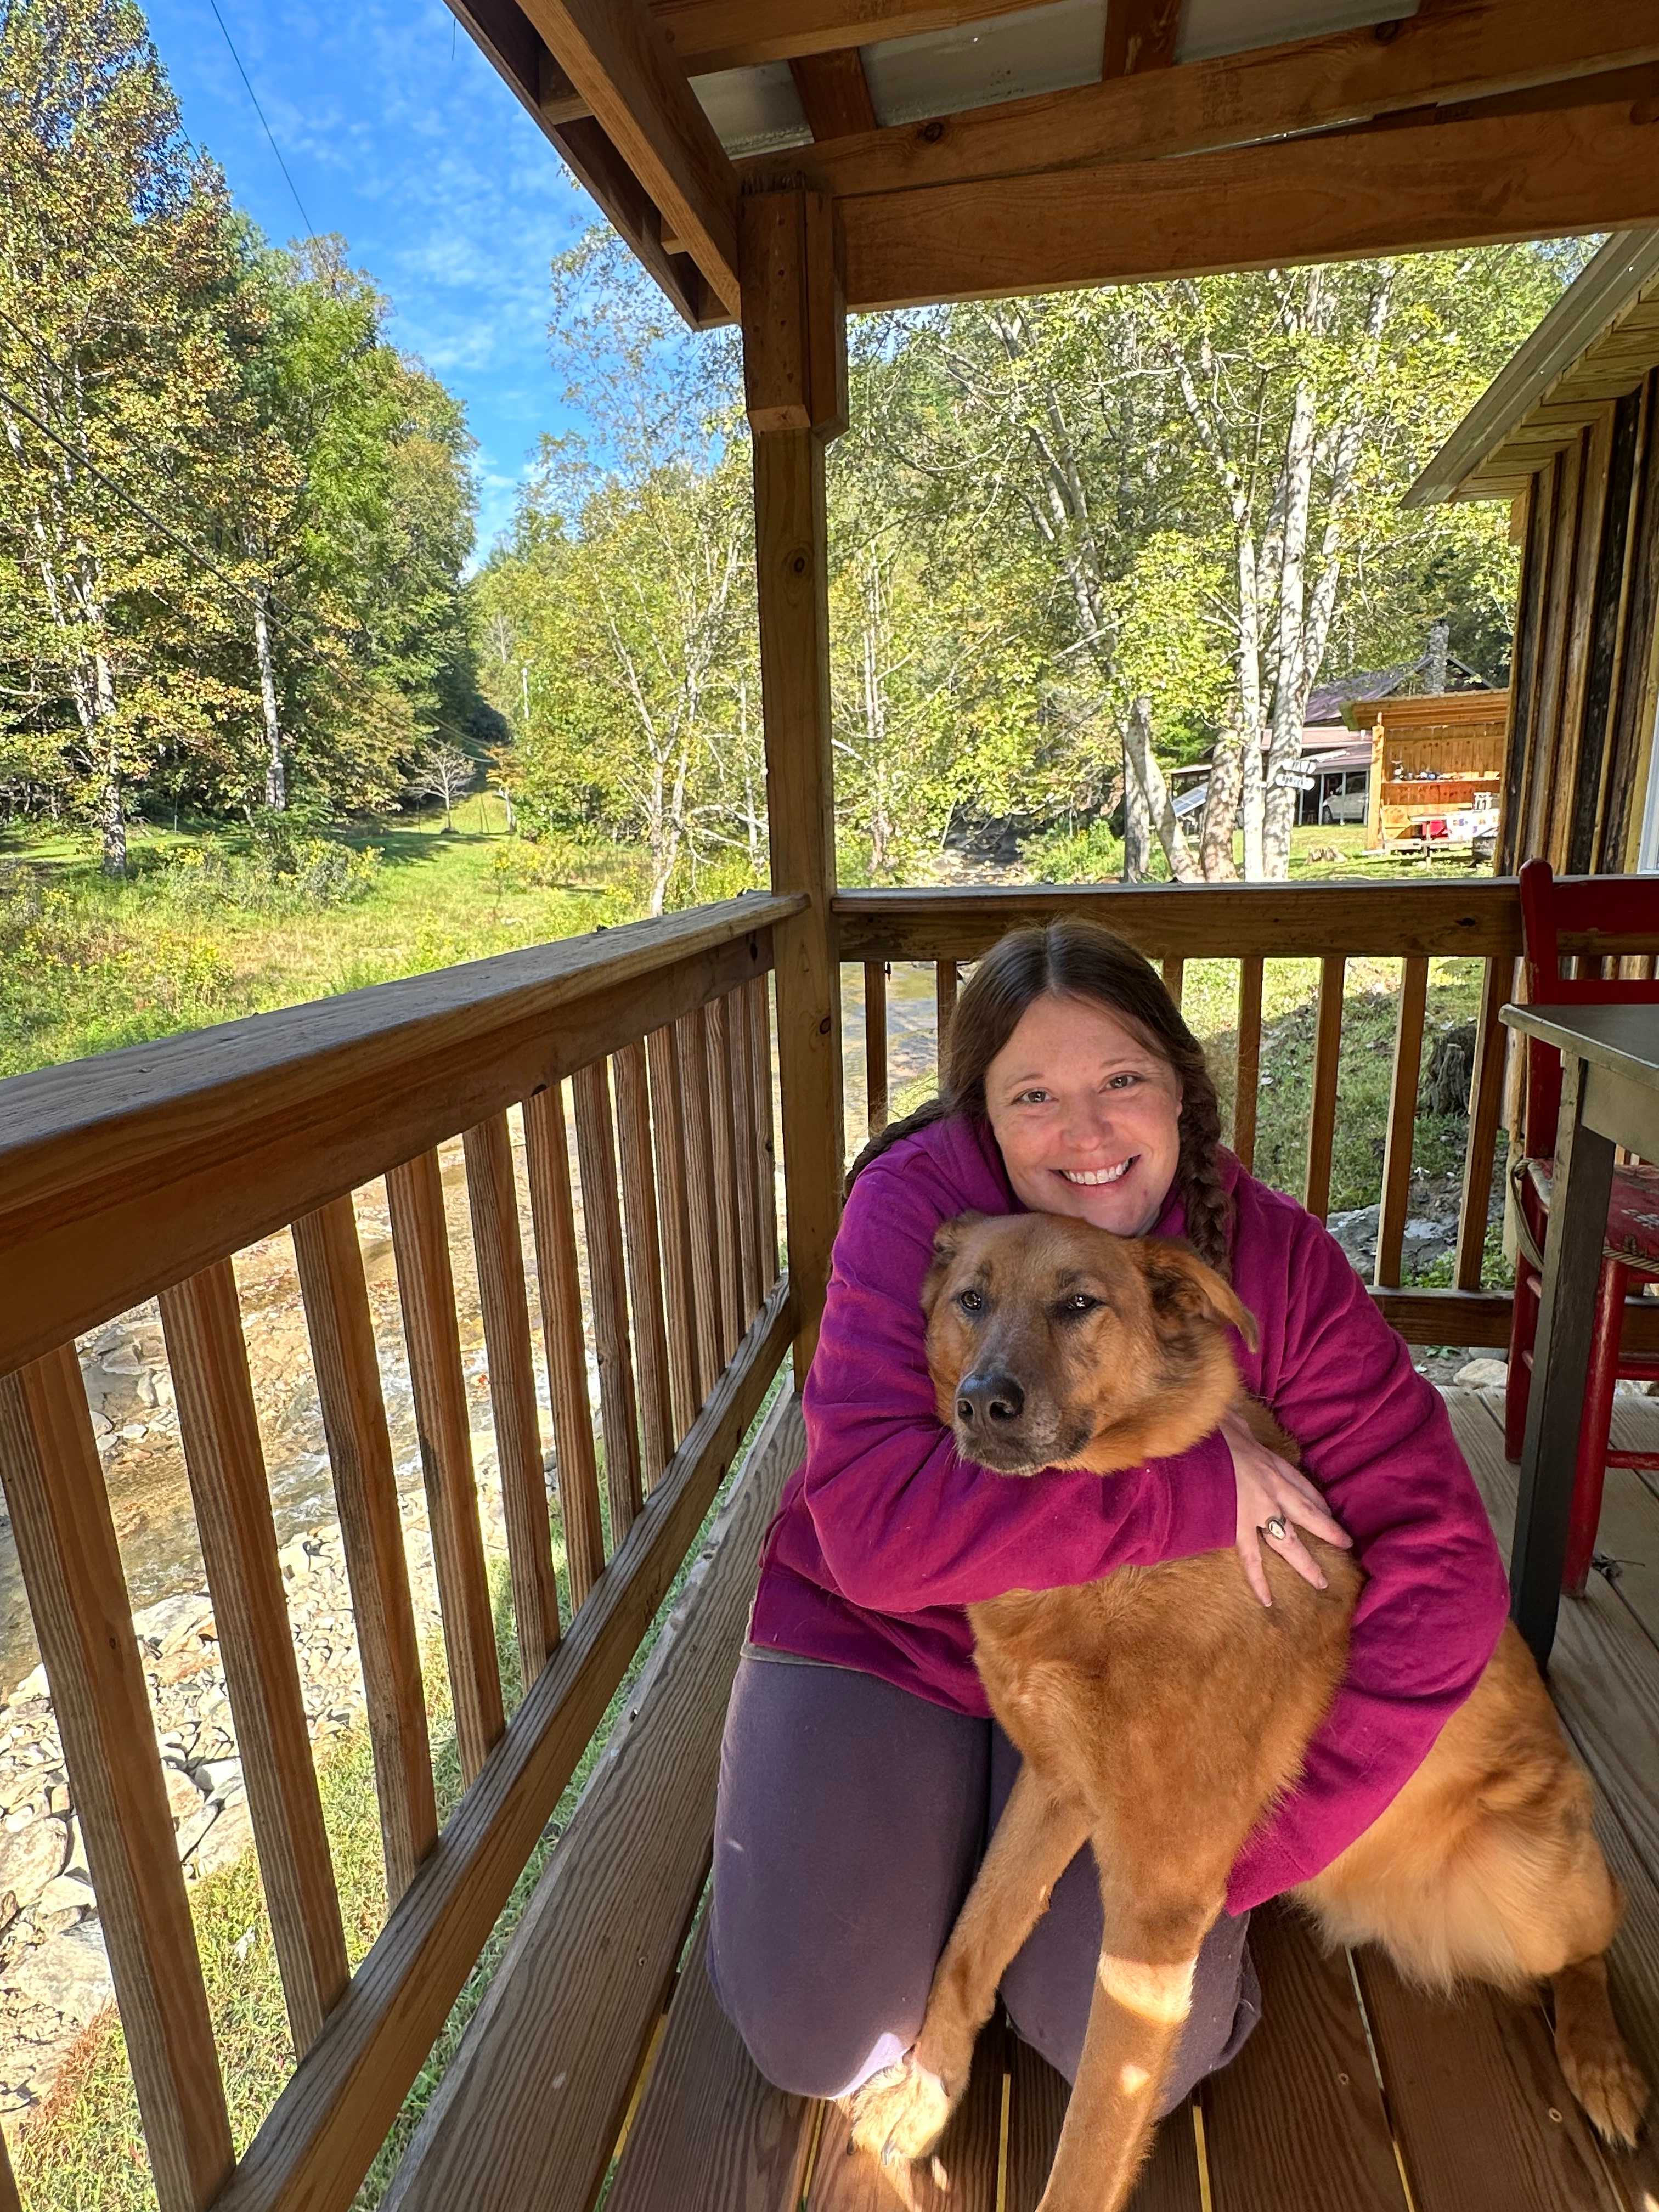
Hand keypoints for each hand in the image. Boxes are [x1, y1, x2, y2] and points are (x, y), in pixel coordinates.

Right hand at [1222, 1409, 1351, 1607]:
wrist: (1196, 1443)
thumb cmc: (1211, 1430)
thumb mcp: (1231, 1422)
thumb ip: (1237, 1426)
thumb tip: (1233, 1418)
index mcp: (1271, 1464)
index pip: (1303, 1486)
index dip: (1317, 1501)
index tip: (1327, 1512)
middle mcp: (1273, 1489)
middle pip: (1308, 1515)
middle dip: (1328, 1531)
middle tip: (1346, 1546)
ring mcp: (1258, 1511)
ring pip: (1288, 1541)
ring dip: (1305, 1563)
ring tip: (1320, 1582)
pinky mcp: (1238, 1526)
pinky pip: (1251, 1558)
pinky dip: (1259, 1581)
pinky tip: (1267, 1601)